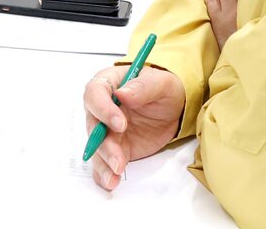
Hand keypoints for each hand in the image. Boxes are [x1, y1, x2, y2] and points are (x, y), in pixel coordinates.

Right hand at [83, 66, 184, 191]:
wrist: (173, 110)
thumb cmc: (164, 90)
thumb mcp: (162, 83)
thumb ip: (143, 86)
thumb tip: (122, 94)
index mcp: (108, 84)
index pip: (95, 94)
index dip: (103, 109)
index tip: (119, 123)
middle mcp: (102, 108)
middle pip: (92, 125)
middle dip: (104, 144)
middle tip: (118, 158)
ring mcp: (107, 131)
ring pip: (97, 147)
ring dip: (104, 162)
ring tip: (114, 175)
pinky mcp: (114, 148)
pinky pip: (103, 162)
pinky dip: (104, 173)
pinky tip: (110, 182)